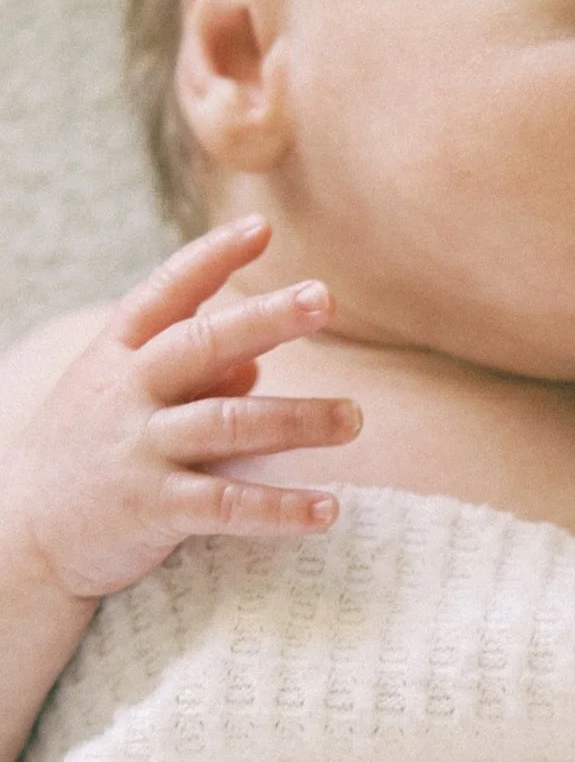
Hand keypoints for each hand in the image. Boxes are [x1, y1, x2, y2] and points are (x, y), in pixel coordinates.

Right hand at [0, 218, 357, 605]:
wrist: (19, 534)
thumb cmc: (85, 452)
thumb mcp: (120, 397)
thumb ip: (190, 376)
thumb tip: (256, 362)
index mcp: (118, 356)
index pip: (165, 293)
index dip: (211, 258)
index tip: (260, 227)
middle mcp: (128, 394)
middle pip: (202, 345)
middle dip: (265, 318)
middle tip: (324, 298)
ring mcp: (139, 450)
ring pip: (228, 425)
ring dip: (298, 420)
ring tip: (354, 418)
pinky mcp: (152, 510)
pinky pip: (227, 505)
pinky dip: (280, 508)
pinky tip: (327, 509)